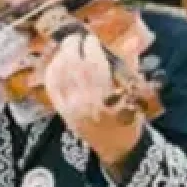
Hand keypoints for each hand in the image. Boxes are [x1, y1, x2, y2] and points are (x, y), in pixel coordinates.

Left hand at [42, 31, 143, 170]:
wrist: (116, 147)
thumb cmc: (129, 120)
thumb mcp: (135, 93)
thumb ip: (129, 64)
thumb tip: (131, 39)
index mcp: (105, 97)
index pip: (92, 64)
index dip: (90, 46)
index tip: (92, 39)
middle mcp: (83, 101)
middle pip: (71, 66)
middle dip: (72, 46)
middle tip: (78, 39)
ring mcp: (69, 106)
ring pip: (58, 73)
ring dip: (61, 55)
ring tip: (69, 48)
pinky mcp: (61, 110)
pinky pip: (51, 86)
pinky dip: (52, 70)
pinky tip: (58, 62)